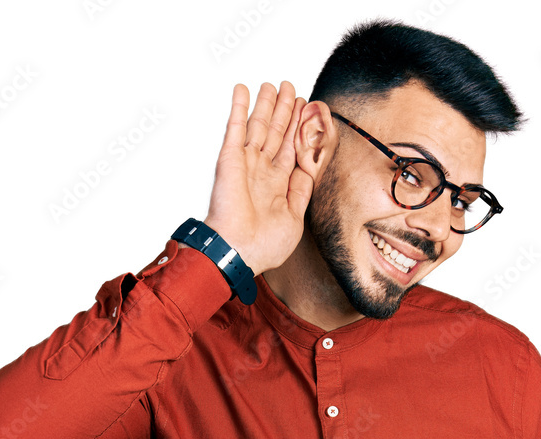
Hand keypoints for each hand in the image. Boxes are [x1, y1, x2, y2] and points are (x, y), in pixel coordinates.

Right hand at [203, 80, 313, 276]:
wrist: (238, 251)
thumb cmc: (264, 245)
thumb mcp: (295, 218)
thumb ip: (302, 191)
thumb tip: (310, 167)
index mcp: (277, 186)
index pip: (290, 150)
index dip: (299, 129)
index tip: (307, 110)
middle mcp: (261, 171)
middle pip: (277, 133)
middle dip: (285, 111)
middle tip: (292, 89)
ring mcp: (245, 163)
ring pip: (259, 125)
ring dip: (266, 104)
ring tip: (274, 85)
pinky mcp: (230, 158)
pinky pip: (235, 127)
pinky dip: (238, 107)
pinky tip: (242, 89)